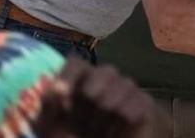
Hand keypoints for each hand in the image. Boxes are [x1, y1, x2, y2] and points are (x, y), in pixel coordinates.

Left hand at [35, 58, 168, 137]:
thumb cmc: (76, 131)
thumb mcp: (53, 124)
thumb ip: (50, 105)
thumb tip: (56, 89)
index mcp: (81, 76)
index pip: (75, 64)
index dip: (67, 78)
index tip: (60, 95)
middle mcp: (105, 75)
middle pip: (94, 85)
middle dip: (82, 113)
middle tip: (79, 126)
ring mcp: (127, 86)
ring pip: (109, 103)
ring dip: (99, 124)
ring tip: (96, 133)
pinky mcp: (144, 101)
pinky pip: (128, 113)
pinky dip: (116, 129)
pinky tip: (112, 133)